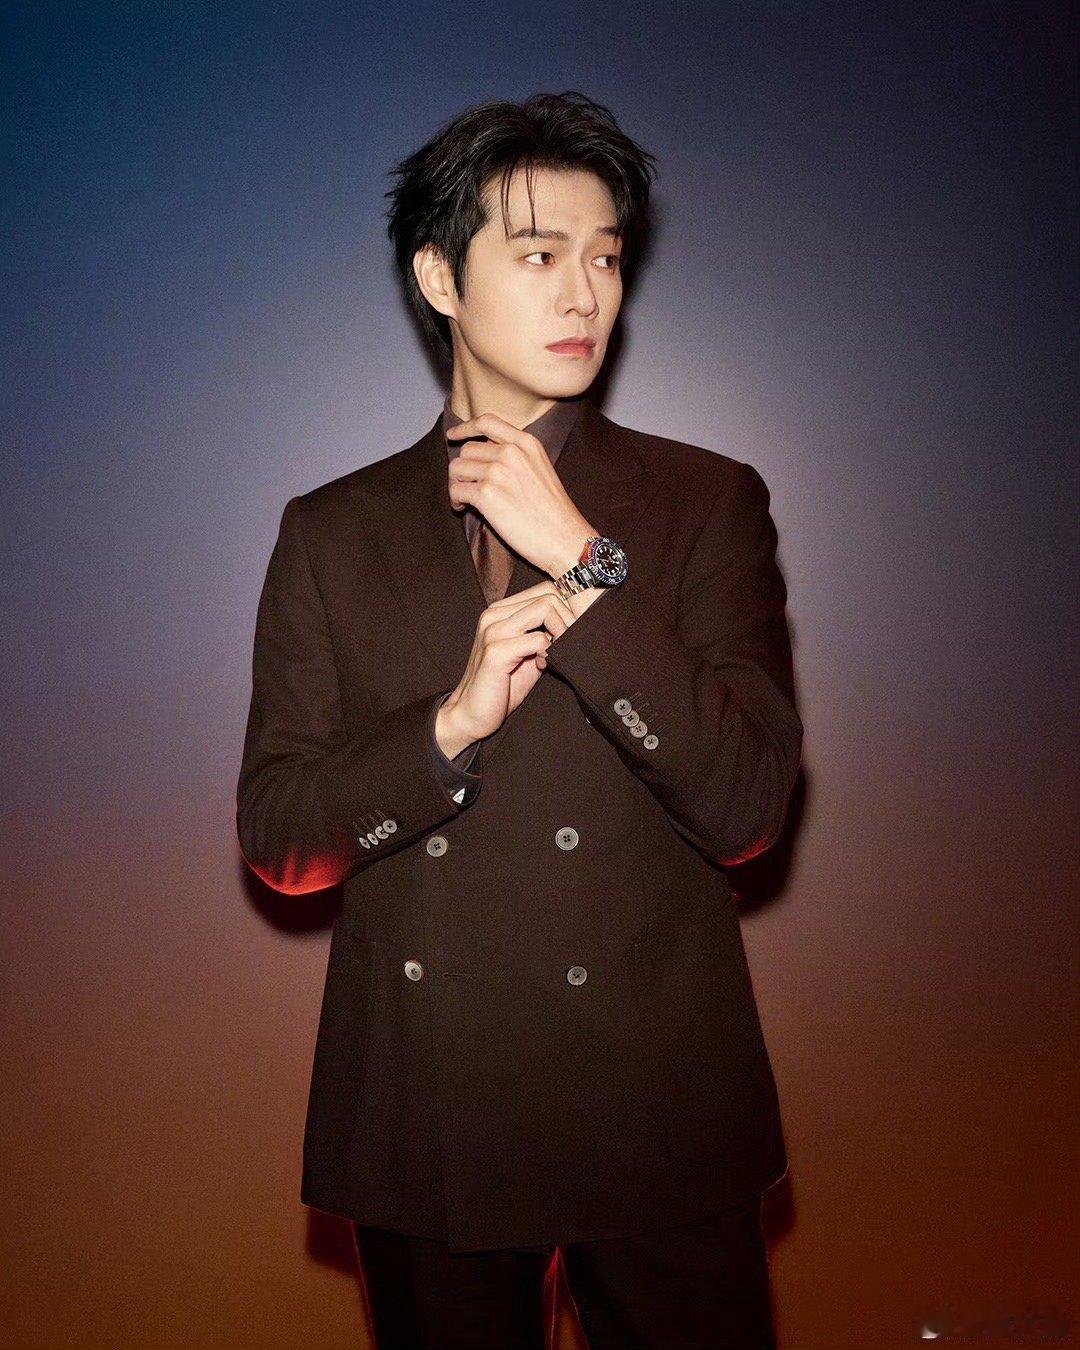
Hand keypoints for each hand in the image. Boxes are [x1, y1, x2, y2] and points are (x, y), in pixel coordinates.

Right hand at [436, 579, 577, 751]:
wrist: (471, 715)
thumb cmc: (502, 686)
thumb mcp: (528, 653)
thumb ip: (544, 634)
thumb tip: (576, 622)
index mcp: (500, 611)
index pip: (545, 588)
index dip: (568, 607)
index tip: (575, 631)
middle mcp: (494, 615)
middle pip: (549, 593)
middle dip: (570, 617)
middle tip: (573, 643)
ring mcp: (493, 631)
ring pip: (546, 608)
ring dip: (563, 631)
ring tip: (559, 653)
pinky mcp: (496, 652)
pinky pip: (539, 639)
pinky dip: (550, 653)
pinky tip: (543, 666)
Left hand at [447, 411, 595, 576]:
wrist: (564, 538)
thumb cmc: (553, 510)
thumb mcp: (541, 468)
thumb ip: (516, 455)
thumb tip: (485, 455)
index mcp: (526, 443)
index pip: (487, 422)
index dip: (465, 428)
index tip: (452, 436)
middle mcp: (511, 453)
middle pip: (467, 450)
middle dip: (463, 469)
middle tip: (467, 486)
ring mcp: (498, 472)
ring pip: (457, 468)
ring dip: (457, 484)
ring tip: (465, 500)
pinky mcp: (487, 495)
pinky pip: (456, 490)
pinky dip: (456, 500)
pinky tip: (464, 509)